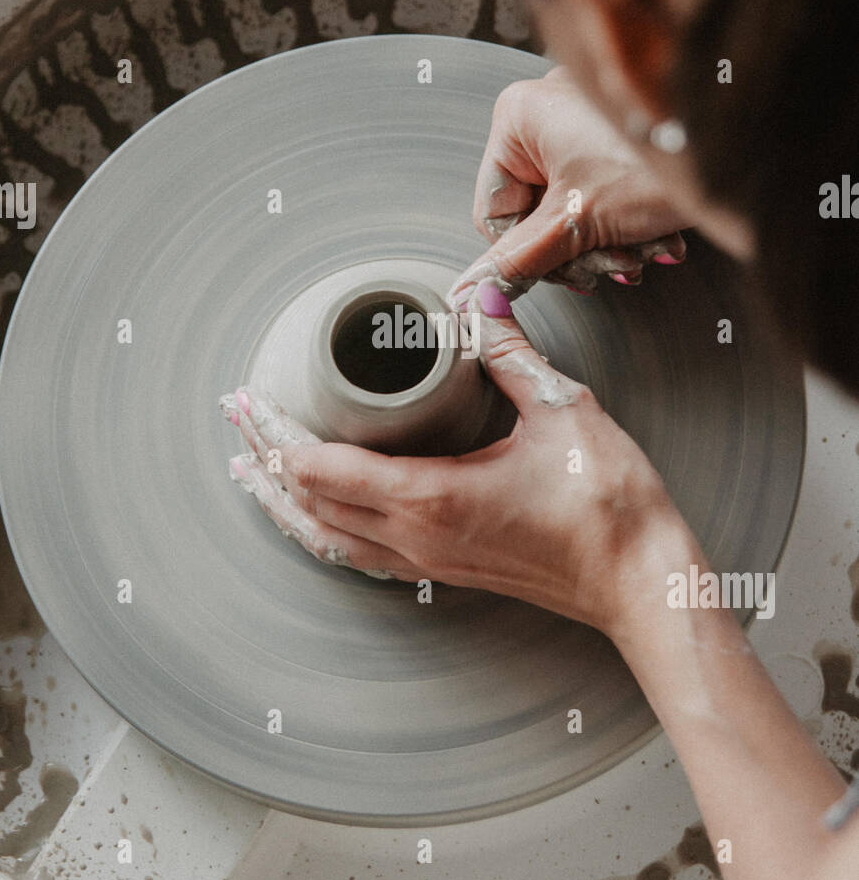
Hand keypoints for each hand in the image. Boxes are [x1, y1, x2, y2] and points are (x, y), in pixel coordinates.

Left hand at [221, 282, 695, 636]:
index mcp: (429, 496)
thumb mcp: (560, 409)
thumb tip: (477, 298)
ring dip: (282, 501)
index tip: (247, 399)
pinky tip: (317, 515)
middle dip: (263, 458)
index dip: (272, 431)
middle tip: (236, 418)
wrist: (642, 581)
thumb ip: (508, 350)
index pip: (317, 467)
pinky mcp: (446, 569)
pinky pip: (359, 554)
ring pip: (326, 537)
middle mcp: (415, 536)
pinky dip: (321, 528)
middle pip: (307, 502)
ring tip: (251, 472)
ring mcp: (427, 560)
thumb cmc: (608, 503)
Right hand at [448, 67, 691, 308]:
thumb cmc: (657, 166)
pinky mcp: (621, 137)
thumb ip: (517, 262)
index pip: (496, 212)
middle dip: (580, 250)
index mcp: (518, 118)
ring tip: (640, 251)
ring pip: (574, 211)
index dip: (529, 253)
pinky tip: (657, 239)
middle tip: (610, 261)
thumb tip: (475, 293)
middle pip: (538, 214)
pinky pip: (604, 193)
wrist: (738, 156)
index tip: (560, 270)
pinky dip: (628, 224)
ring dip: (608, 244)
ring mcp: (587, 121)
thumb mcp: (575, 225)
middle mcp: (548, 111)